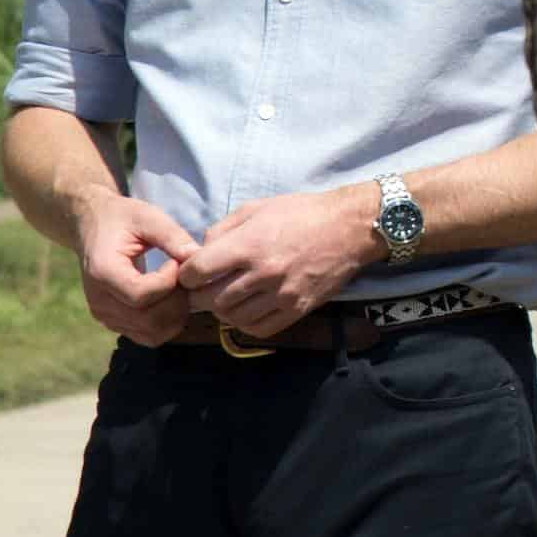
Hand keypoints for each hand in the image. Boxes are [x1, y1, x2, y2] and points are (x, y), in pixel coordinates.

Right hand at [77, 196, 200, 345]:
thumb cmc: (122, 219)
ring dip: (176, 313)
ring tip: (179, 285)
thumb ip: (172, 236)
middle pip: (149, 320)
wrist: (93, 227)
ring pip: (152, 333)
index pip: (141, 294)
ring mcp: (106, 316)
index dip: (169, 281)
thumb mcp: (147, 217)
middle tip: (185, 276)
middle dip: (177, 300)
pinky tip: (172, 296)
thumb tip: (199, 256)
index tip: (177, 261)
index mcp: (103, 272)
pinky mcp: (116, 323)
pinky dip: (168, 322)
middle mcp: (100, 302)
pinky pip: (149, 336)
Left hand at [177, 185, 378, 336]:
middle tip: (205, 288)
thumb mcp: (258, 208)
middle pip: (209, 299)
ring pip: (231, 317)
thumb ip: (223, 230)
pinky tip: (249, 308)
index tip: (193, 272)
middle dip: (200, 295)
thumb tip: (198, 252)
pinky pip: (258, 328)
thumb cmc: (302, 213)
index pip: (196, 272)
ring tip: (228, 297)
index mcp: (250, 244)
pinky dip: (245, 323)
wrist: (349, 228)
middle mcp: (263, 273)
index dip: (187, 274)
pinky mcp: (297, 309)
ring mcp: (281, 294)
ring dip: (222, 309)